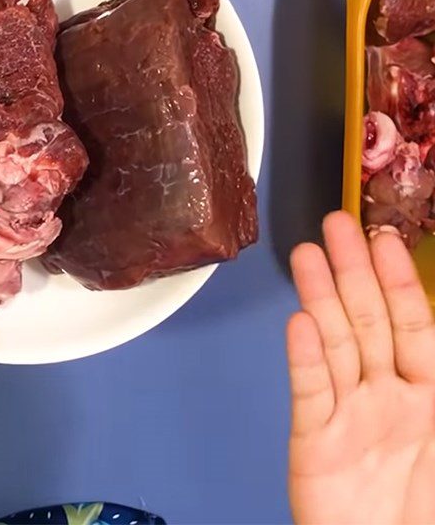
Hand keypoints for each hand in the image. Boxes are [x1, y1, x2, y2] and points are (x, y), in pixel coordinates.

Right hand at [288, 211, 434, 524]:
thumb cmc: (431, 507)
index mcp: (430, 392)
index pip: (413, 323)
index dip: (398, 279)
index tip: (382, 237)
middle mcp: (388, 393)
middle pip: (367, 321)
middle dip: (353, 271)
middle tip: (335, 223)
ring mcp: (349, 413)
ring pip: (336, 343)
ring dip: (321, 297)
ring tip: (305, 254)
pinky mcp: (314, 439)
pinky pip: (312, 390)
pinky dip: (306, 357)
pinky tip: (299, 323)